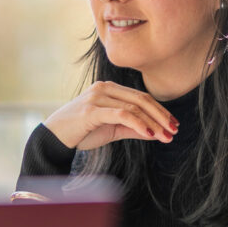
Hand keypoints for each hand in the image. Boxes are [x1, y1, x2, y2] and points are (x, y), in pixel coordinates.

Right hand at [44, 81, 178, 149]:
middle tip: (175, 130)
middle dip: (161, 115)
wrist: (53, 138)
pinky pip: (122, 114)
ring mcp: (97, 96)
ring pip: (134, 107)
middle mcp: (104, 88)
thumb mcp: (111, 130)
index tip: (173, 125)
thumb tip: (157, 132)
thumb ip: (132, 128)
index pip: (141, 97)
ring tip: (166, 135)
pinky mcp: (92, 109)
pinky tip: (150, 134)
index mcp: (109, 89)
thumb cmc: (81, 133)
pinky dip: (139, 124)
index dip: (160, 110)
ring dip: (153, 122)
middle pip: (141, 99)